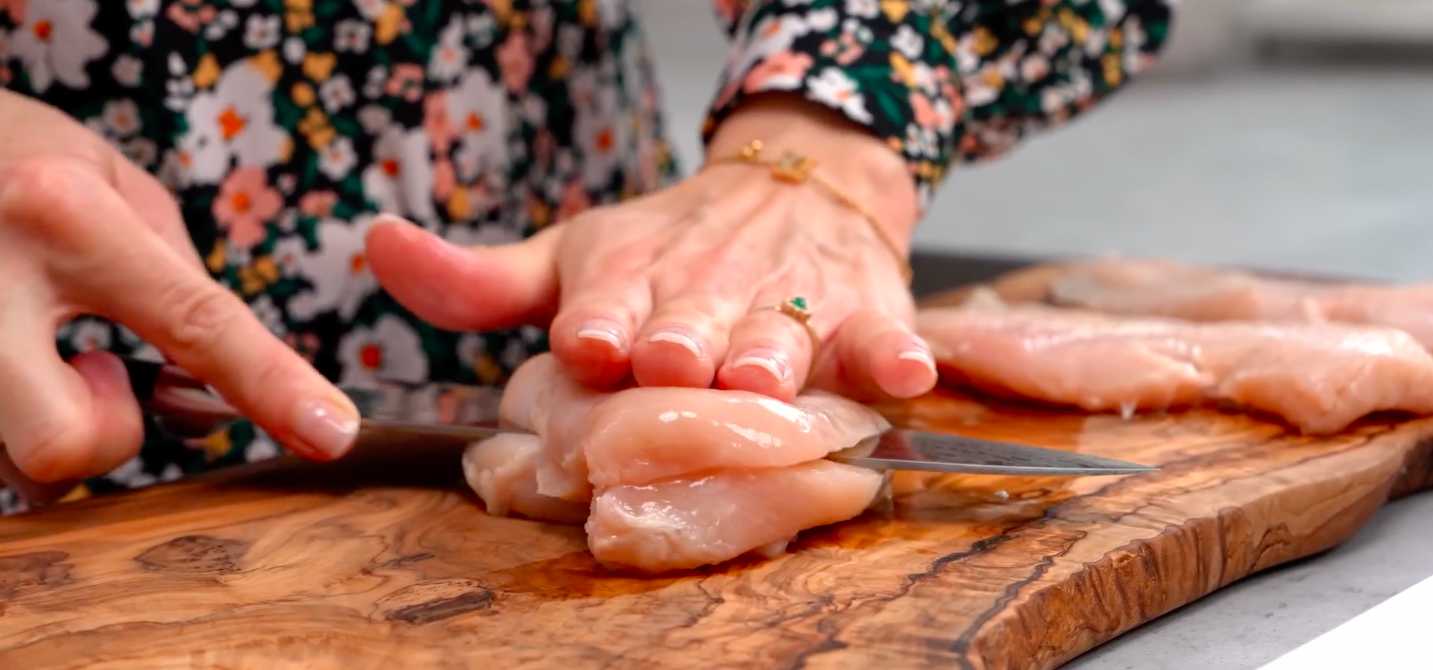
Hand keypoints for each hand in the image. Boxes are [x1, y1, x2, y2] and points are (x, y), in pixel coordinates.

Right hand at [0, 91, 358, 501]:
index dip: (272, 386)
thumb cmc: (13, 154)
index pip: (195, 322)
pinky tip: (11, 365)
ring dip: (47, 424)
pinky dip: (10, 424)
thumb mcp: (108, 185)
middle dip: (100, 438)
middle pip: (64, 443)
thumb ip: (174, 282)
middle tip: (95, 376)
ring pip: (16, 465)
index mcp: (61, 216)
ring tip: (33, 348)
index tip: (332, 432)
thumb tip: (219, 392)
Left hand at [368, 95, 935, 400]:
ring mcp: (790, 300)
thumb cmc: (671, 248)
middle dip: (682, 346)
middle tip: (677, 364)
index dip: (598, 326)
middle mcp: (708, 290)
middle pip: (692, 327)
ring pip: (782, 334)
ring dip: (772, 353)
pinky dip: (895, 353)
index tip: (591, 343)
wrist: (793, 189)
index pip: (605, 304)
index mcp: (632, 277)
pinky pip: (883, 337)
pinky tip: (902, 369)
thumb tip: (376, 242)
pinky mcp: (864, 311)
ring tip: (764, 373)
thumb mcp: (573, 255)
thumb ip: (478, 280)